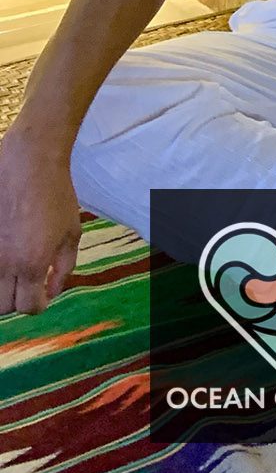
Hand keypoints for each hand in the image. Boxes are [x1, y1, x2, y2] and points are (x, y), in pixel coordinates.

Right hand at [0, 131, 81, 314]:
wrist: (28, 164)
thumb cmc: (56, 195)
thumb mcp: (71, 232)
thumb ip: (63, 267)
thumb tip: (51, 292)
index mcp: (32, 264)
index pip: (28, 307)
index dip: (38, 304)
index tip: (42, 294)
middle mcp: (4, 263)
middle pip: (2, 307)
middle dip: (16, 300)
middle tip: (27, 284)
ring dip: (1, 287)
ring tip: (13, 271)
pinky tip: (6, 253)